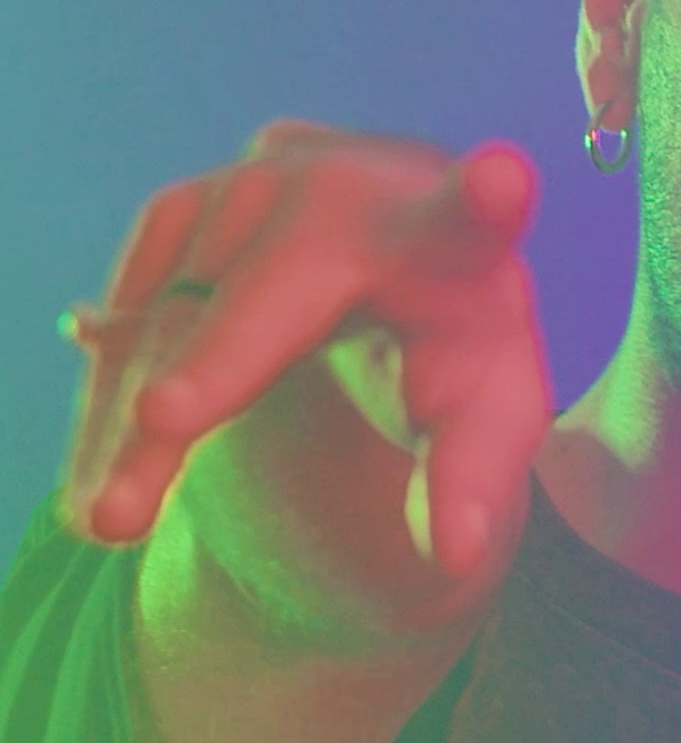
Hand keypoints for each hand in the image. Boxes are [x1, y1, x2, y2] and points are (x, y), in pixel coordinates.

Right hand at [63, 120, 547, 581]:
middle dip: (219, 361)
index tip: (505, 181)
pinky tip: (115, 465)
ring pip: (183, 314)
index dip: (487, 203)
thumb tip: (456, 560)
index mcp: (459, 247)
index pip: (476, 223)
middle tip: (160, 425)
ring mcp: (259, 187)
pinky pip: (135, 314)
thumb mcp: (483, 425)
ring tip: (114, 516)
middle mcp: (357, 193)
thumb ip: (473, 486)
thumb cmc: (458, 360)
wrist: (387, 277)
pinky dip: (118, 393)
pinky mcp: (188, 209)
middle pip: (280, 283)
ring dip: (142, 423)